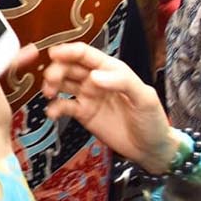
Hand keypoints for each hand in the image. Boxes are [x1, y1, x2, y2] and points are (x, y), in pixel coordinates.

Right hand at [39, 43, 176, 172]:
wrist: (151, 150)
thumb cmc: (152, 120)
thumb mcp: (144, 98)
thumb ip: (122, 82)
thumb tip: (94, 76)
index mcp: (111, 69)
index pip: (86, 55)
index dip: (69, 51)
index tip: (54, 53)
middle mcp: (96, 79)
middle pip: (71, 67)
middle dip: (57, 69)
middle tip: (50, 80)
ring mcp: (88, 96)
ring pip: (64, 84)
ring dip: (52, 85)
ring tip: (48, 93)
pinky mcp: (83, 113)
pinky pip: (64, 106)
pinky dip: (55, 107)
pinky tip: (52, 113)